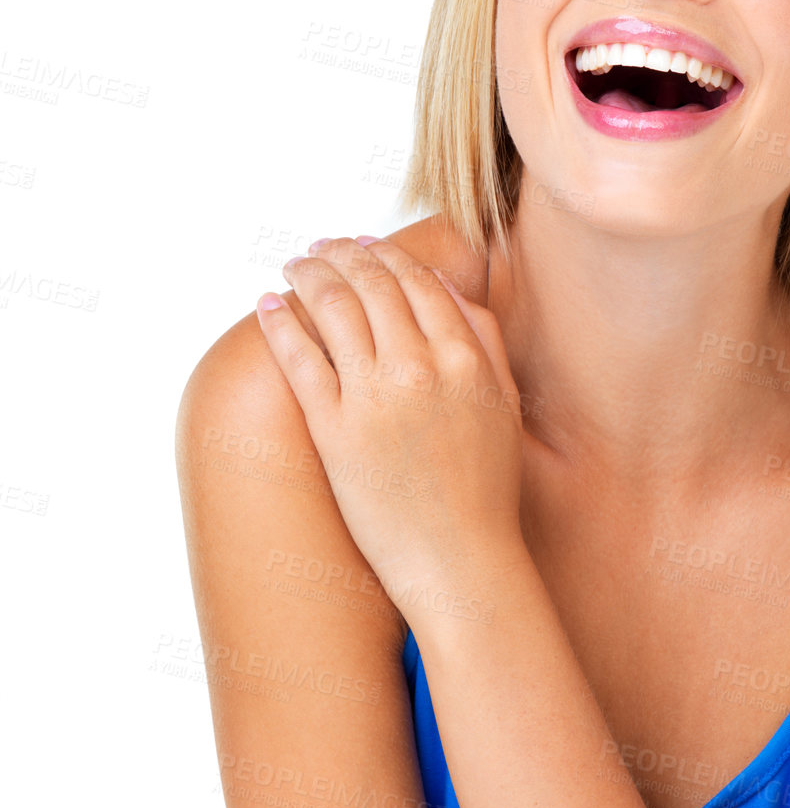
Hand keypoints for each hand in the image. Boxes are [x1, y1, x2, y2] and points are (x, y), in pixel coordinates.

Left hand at [256, 236, 525, 617]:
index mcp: (464, 359)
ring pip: (332, 309)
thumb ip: (484, 341)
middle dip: (340, 254)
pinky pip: (299, 359)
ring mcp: (374, 398)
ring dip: (308, 275)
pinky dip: (279, 324)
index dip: (384, 256)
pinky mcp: (334, 431)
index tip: (363, 247)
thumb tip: (448, 289)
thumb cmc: (486, 491)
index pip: (417, 282)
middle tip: (320, 248)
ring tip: (294, 267)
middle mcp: (419, 368)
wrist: (461, 561)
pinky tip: (268, 306)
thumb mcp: (504, 405)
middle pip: (371, 285)